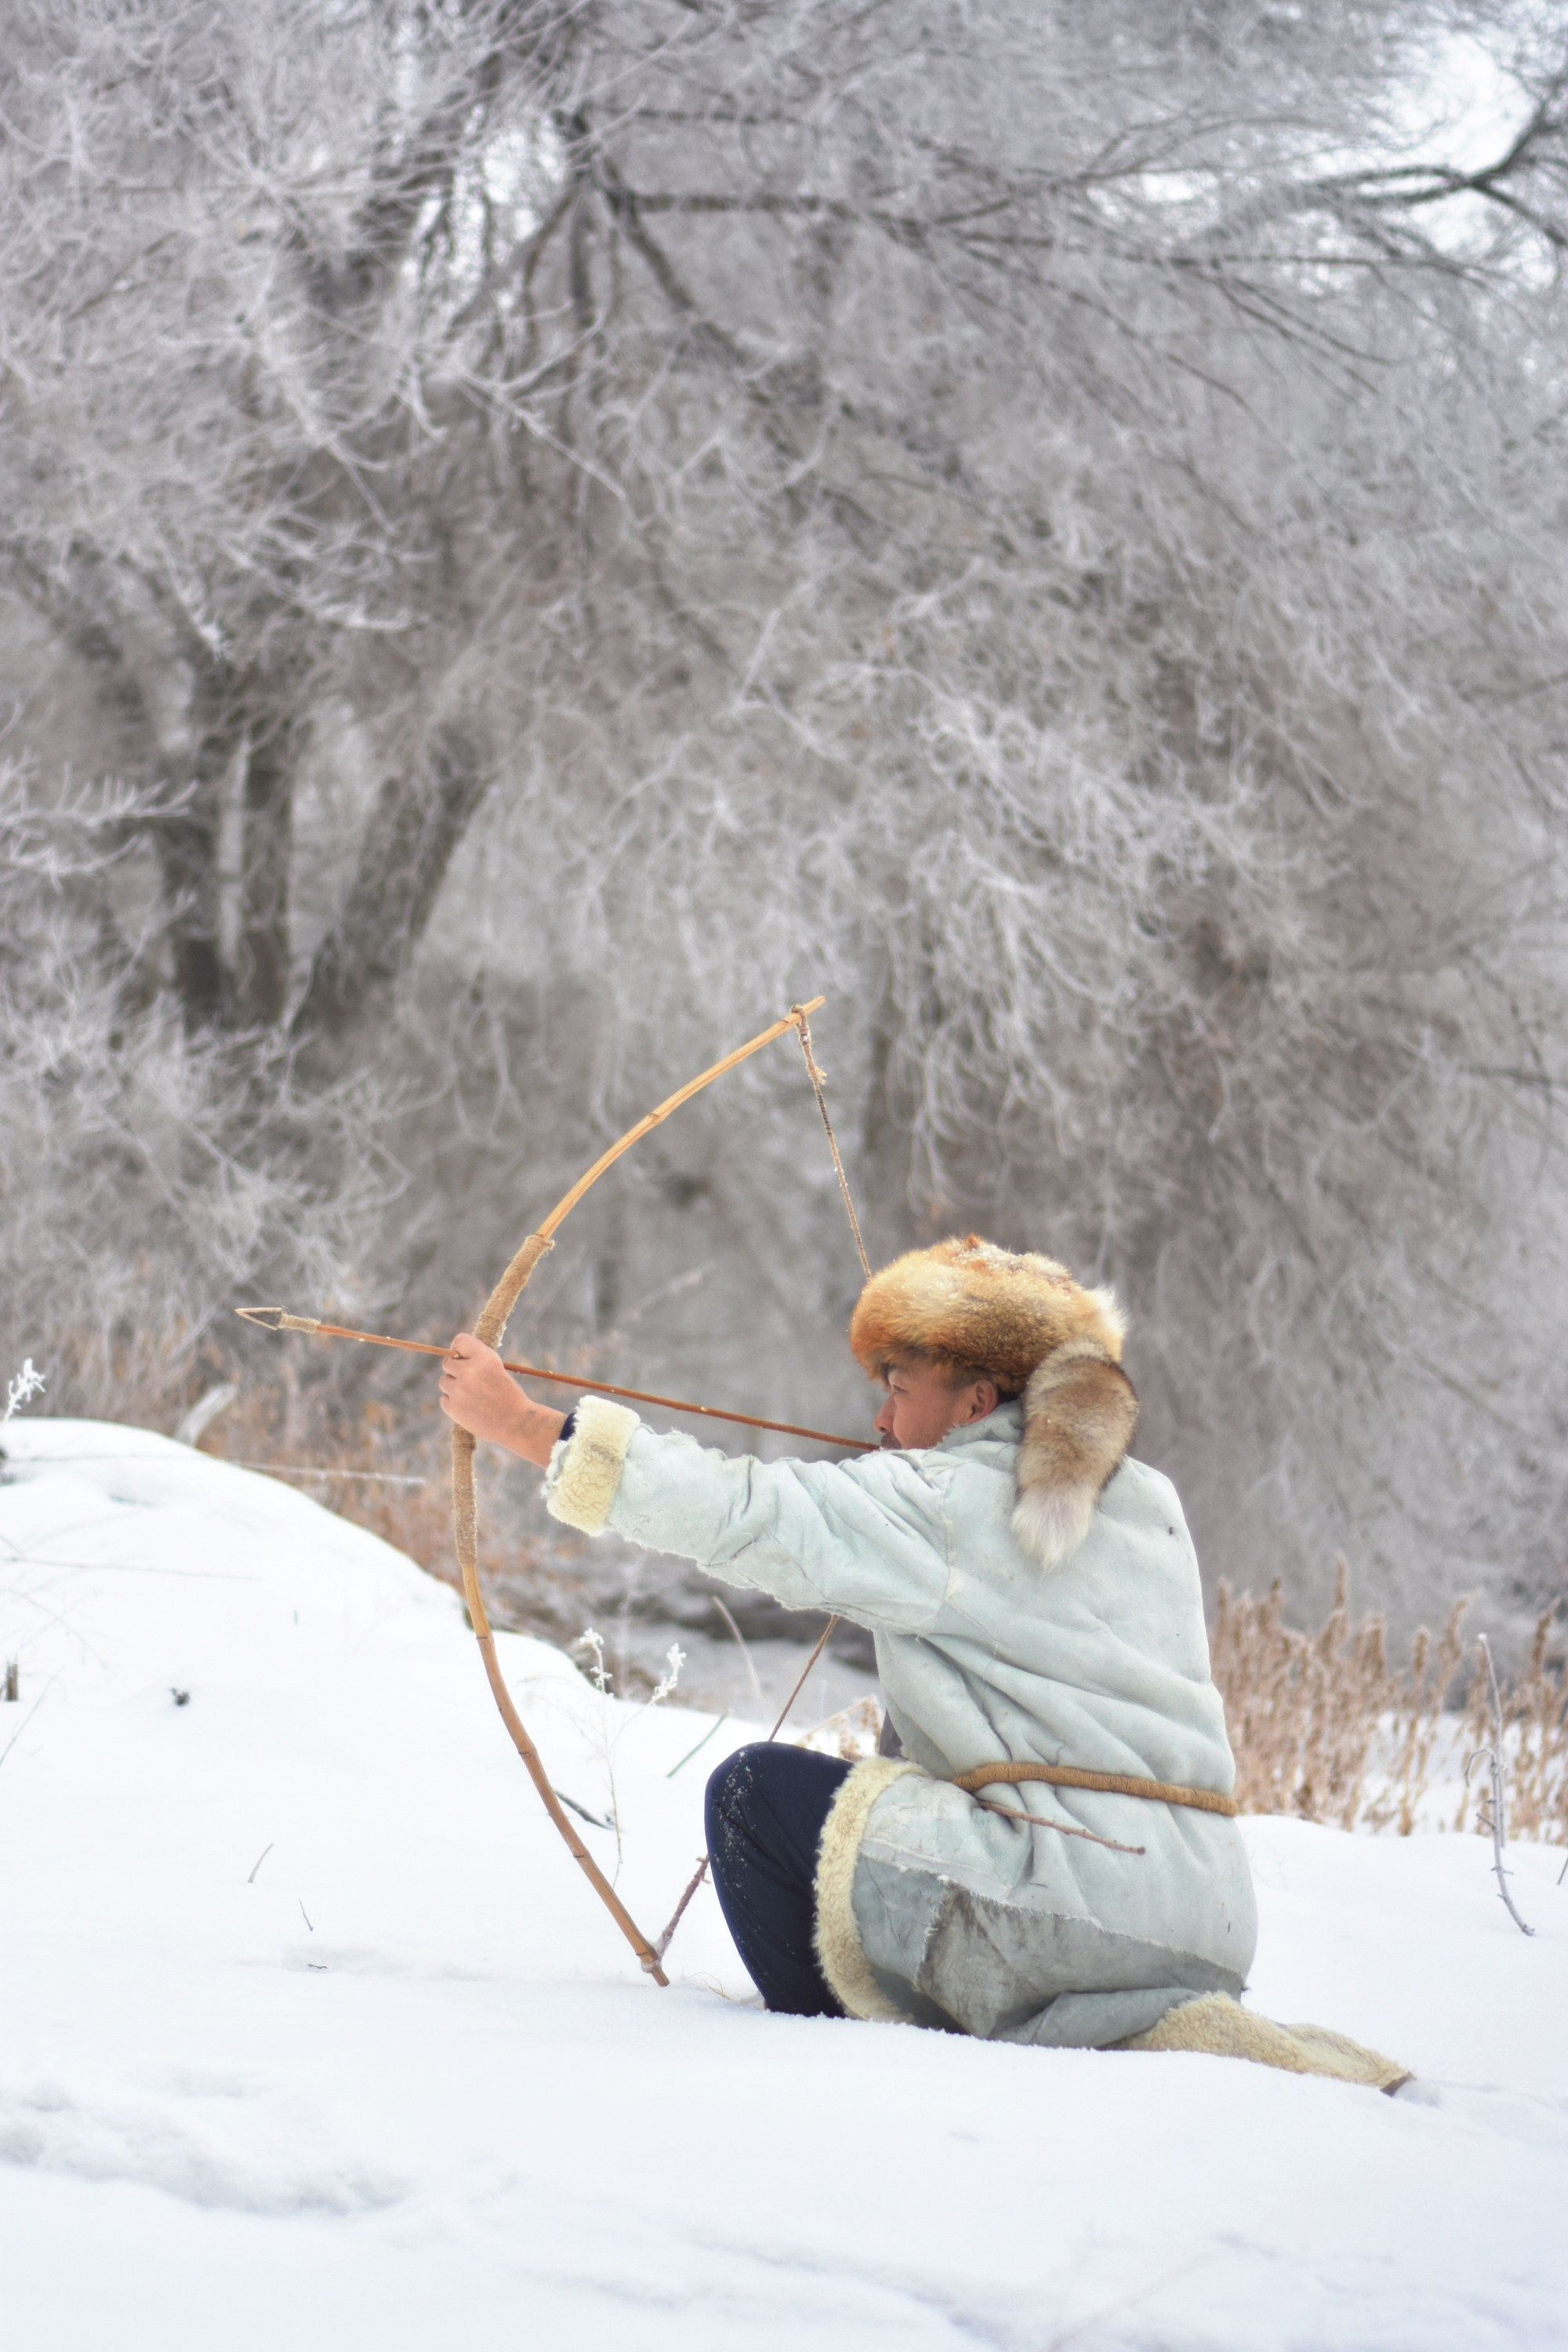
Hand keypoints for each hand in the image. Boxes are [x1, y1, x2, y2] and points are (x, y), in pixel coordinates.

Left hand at [438, 1333, 565, 1464]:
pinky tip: (469, 1407)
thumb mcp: (498, 1369)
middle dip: (456, 1371)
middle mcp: (469, 1371)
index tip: (462, 1357)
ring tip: (472, 1396)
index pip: (460, 1341)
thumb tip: (454, 1356)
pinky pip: (444, 1399)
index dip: (459, 1349)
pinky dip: (453, 1403)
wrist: (515, 1422)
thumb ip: (477, 1361)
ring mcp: (459, 1389)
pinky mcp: (453, 1407)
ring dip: (454, 1387)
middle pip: (447, 1363)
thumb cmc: (508, 1395)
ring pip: (444, 1381)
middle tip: (471, 1382)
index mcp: (485, 1357)